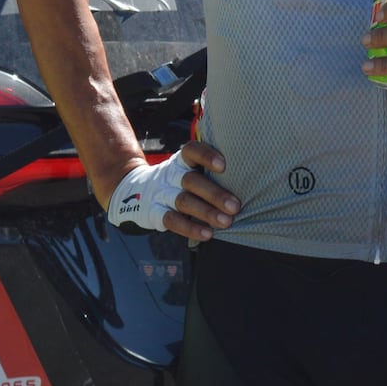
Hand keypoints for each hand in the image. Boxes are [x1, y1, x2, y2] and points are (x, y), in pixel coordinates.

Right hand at [106, 141, 238, 241]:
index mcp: (181, 161)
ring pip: (184, 202)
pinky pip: (172, 221)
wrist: (134, 192)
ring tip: (227, 222)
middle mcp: (171, 175)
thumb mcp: (188, 170)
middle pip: (191, 181)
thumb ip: (211, 172)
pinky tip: (207, 234)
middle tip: (236, 206)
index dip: (206, 156)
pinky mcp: (155, 213)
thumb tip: (252, 180)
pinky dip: (190, 228)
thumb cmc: (178, 181)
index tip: (224, 166)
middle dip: (215, 194)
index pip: (191, 151)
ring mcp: (162, 194)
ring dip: (207, 212)